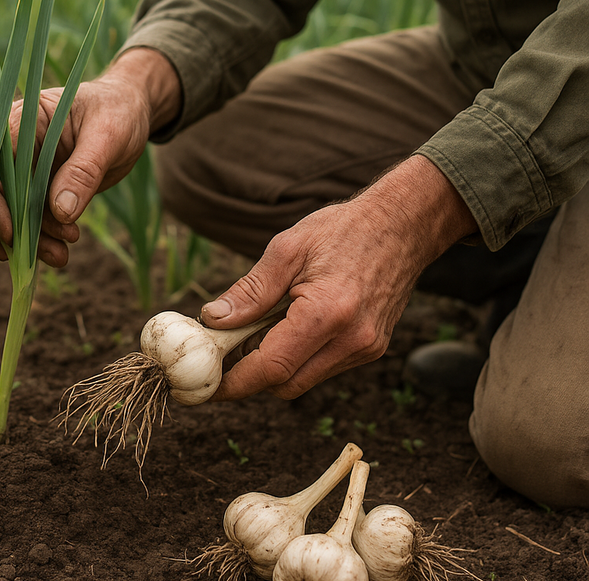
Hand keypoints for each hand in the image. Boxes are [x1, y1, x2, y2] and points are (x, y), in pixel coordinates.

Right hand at [0, 48, 180, 266]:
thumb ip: (83, 171)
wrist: (131, 115)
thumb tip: (60, 210)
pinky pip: (33, 217)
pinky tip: (59, 252)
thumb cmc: (118, 113)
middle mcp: (18, 145)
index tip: (12, 233)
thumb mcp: (108, 136)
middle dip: (16, 228)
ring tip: (61, 256)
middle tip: (45, 252)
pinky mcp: (42, 187)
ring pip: (15, 211)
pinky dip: (42, 238)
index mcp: (24, 120)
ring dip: (32, 239)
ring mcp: (28, 168)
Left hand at [201, 155, 477, 400]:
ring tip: (255, 333)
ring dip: (273, 368)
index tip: (207, 384)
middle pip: (285, 385)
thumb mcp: (287, 250)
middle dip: (249, 377)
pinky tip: (287, 329)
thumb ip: (250, 291)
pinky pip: (322, 368)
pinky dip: (297, 359)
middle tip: (223, 355)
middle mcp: (352, 341)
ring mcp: (366, 349)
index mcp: (328, 313)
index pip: (270, 368)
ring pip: (303, 381)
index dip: (233, 382)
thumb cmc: (343, 230)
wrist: (403, 225)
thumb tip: (213, 321)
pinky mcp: (371, 349)